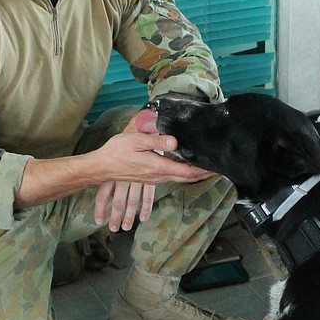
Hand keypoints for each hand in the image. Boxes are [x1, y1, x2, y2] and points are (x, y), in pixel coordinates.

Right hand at [93, 109, 212, 230]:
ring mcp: (154, 179)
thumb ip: (157, 141)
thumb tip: (175, 141)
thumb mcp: (137, 141)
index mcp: (158, 167)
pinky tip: (185, 167)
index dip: (203, 171)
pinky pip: (171, 177)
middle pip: (186, 177)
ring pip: (179, 178)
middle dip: (202, 173)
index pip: (187, 172)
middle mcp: (159, 176)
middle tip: (216, 167)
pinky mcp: (149, 178)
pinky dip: (182, 173)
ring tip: (205, 166)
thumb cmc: (117, 152)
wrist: (102, 167)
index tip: (215, 167)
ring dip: (193, 174)